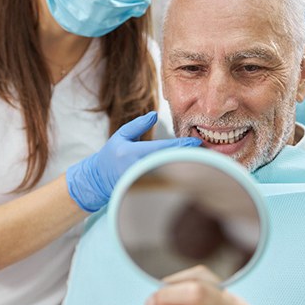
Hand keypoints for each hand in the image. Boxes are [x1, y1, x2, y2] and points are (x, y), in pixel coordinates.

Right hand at [66, 112, 201, 211]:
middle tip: (206, 152)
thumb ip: (138, 125)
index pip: (162, 149)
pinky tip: (188, 172)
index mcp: (132, 153)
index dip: (181, 146)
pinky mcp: (144, 190)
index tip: (196, 142)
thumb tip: (155, 114)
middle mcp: (137, 168)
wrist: (98, 180)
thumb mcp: (121, 136)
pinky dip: (177, 177)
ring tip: (202, 162)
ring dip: (185, 168)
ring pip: (168, 174)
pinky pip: (164, 182)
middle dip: (188, 158)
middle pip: (169, 163)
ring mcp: (141, 182)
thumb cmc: (110, 155)